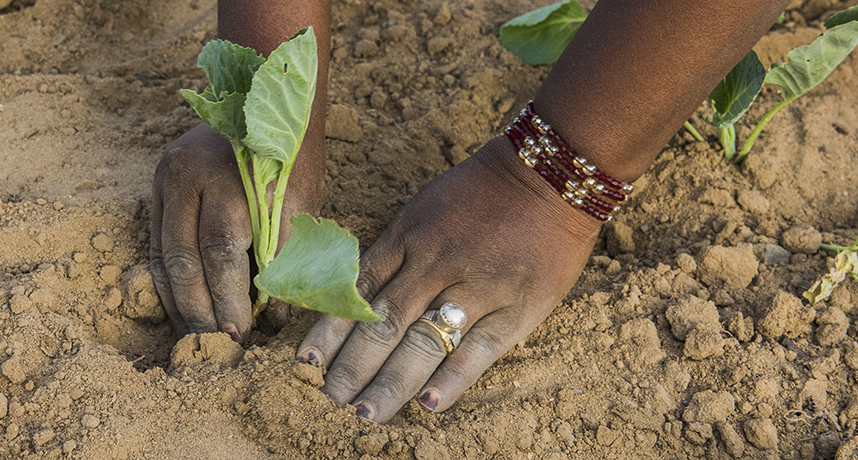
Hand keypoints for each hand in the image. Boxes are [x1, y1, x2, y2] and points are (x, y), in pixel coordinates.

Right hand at [150, 124, 319, 340]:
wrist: (267, 99)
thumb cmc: (293, 156)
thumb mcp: (299, 201)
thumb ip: (286, 253)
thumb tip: (275, 314)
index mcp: (229, 177)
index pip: (221, 251)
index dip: (231, 299)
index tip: (244, 334)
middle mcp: (188, 175)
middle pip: (185, 258)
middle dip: (200, 310)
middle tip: (216, 346)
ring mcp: (166, 177)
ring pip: (162, 255)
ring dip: (179, 303)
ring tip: (196, 338)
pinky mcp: (157, 181)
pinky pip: (154, 243)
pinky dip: (167, 280)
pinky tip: (181, 307)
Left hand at [295, 136, 602, 422]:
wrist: (550, 175)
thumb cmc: (480, 193)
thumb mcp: (423, 210)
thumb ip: (394, 253)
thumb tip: (357, 295)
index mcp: (407, 239)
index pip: (358, 292)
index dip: (331, 330)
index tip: (307, 361)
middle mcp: (434, 265)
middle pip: (384, 324)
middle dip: (353, 366)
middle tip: (332, 398)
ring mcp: (476, 287)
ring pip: (423, 342)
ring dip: (391, 383)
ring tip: (367, 413)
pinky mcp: (516, 307)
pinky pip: (479, 350)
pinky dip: (453, 379)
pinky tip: (429, 406)